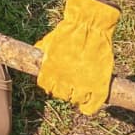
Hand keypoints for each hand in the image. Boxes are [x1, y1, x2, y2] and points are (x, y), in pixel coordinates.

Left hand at [34, 0, 118, 114]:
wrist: (89, 26)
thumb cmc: (68, 31)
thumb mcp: (50, 41)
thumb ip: (42, 51)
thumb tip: (36, 55)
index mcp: (49, 71)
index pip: (46, 87)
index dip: (51, 85)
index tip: (56, 82)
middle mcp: (63, 80)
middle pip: (60, 95)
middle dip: (64, 90)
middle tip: (70, 84)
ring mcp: (82, 84)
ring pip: (75, 100)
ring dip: (76, 96)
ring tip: (81, 89)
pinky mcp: (98, 85)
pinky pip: (92, 105)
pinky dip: (89, 108)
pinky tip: (88, 105)